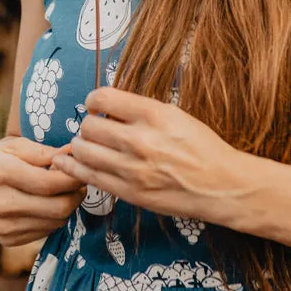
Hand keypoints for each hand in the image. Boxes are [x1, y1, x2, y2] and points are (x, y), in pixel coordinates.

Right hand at [0, 136, 85, 246]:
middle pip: (58, 207)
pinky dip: (55, 218)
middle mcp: (2, 203)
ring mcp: (4, 225)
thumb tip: (71, 153)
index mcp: (3, 173)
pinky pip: (46, 231)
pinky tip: (50, 204)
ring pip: (56, 221)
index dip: (73, 177)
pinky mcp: (8, 239)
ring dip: (68, 206)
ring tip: (66, 192)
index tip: (81, 169)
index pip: (51, 183)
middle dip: (77, 194)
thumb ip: (43, 151)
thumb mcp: (13, 146)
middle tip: (80, 183)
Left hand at [50, 87, 241, 222]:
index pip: (103, 97)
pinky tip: (68, 162)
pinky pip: (88, 177)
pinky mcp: (129, 192)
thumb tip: (106, 110)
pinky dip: (73, 167)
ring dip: (80, 146)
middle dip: (88, 125)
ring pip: (83, 151)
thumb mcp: (174, 115)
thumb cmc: (201, 147)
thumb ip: (140, 111)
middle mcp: (140, 140)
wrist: (222, 185)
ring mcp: (132, 169)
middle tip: (95, 130)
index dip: (93, 100)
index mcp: (154, 114)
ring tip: (87, 146)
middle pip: (89, 125)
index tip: (95, 106)